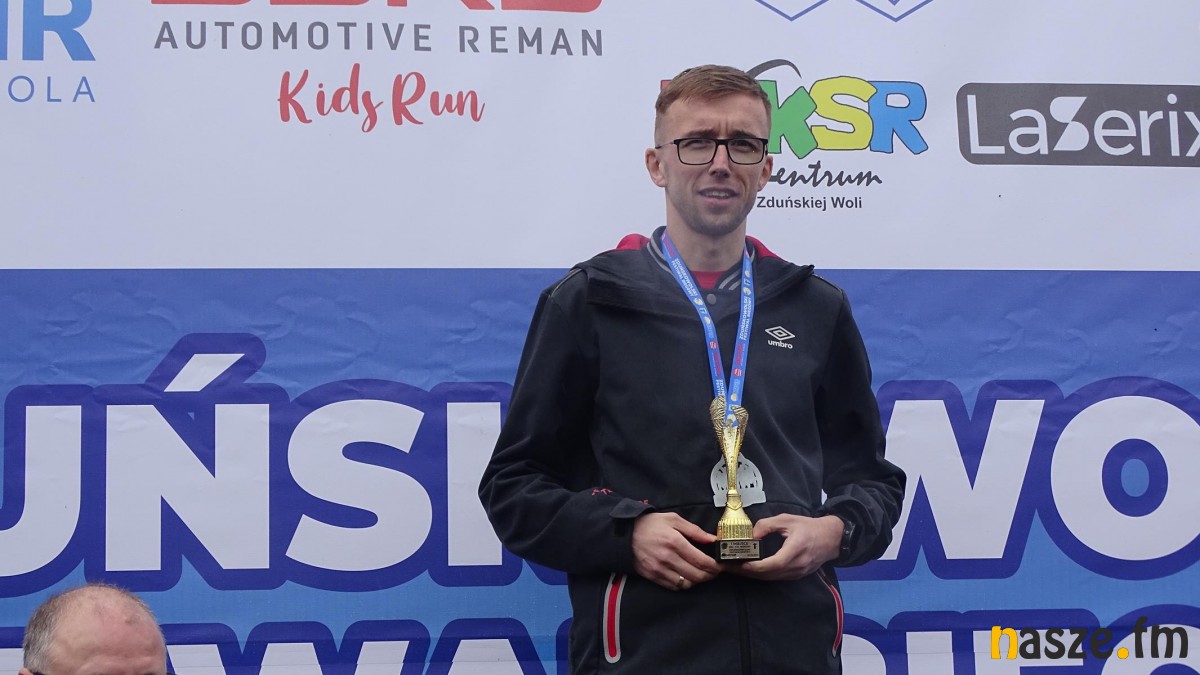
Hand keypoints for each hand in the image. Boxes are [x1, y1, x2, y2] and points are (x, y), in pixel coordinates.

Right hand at [632, 512, 721, 590]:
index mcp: (674, 542)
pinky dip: (684, 584)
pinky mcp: (653, 577)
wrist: (625, 534)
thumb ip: (694, 530)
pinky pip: (674, 587)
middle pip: (697, 575)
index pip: (701, 561)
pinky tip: (686, 576)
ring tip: (701, 573)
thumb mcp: (673, 519)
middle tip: (714, 571)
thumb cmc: (650, 524)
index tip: (721, 566)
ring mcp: (659, 570)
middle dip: (710, 575)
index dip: (715, 566)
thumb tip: (712, 540)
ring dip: (697, 581)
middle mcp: (667, 558)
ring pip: (687, 584)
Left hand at [726, 514, 841, 580]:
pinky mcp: (797, 576)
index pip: (773, 564)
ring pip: (772, 578)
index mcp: (795, 549)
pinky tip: (751, 570)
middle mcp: (797, 565)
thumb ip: (767, 525)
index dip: (756, 567)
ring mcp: (798, 573)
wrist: (831, 538)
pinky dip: (763, 575)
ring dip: (753, 575)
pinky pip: (777, 578)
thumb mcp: (787, 519)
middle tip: (730, 567)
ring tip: (736, 569)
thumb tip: (751, 535)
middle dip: (748, 572)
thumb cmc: (809, 527)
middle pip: (769, 574)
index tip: (741, 564)